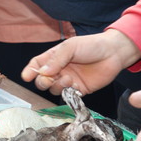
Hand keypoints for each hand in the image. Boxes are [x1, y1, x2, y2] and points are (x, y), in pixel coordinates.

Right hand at [21, 29, 139, 94]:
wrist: (114, 53)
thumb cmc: (91, 45)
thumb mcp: (71, 47)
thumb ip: (56, 59)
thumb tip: (42, 72)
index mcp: (54, 57)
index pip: (36, 65)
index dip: (30, 71)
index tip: (26, 77)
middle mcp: (59, 70)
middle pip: (42, 80)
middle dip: (42, 81)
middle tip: (50, 78)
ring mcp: (69, 80)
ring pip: (53, 89)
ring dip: (57, 86)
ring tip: (68, 79)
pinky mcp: (79, 89)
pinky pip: (67, 95)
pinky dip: (67, 92)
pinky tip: (74, 84)